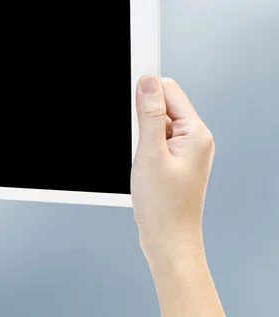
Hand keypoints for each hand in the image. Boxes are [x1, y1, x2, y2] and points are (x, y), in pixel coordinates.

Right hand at [131, 76, 214, 259]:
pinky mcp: (174, 161)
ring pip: (156, 124)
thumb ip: (150, 115)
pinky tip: (140, 165)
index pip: (170, 91)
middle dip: (142, 117)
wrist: (167, 239)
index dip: (146, 89)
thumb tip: (148, 83)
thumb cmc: (163, 206)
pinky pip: (156, 141)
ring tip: (140, 159)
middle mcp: (195, 139)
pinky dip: (143, 147)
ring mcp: (185, 151)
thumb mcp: (150, 154)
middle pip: (163, 106)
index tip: (127, 89)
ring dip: (141, 134)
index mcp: (196, 133)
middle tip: (137, 142)